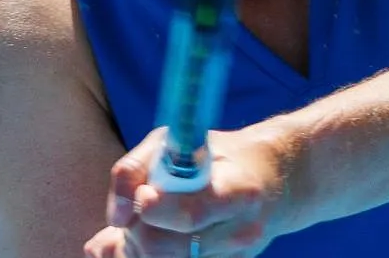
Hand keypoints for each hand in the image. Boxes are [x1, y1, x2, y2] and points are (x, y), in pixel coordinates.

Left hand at [83, 126, 301, 257]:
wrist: (272, 181)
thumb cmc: (215, 157)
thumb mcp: (175, 142)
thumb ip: (135, 170)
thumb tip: (117, 216)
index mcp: (237, 190)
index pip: (191, 213)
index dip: (157, 208)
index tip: (144, 195)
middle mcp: (240, 232)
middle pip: (162, 246)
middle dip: (134, 227)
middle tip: (138, 204)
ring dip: (136, 245)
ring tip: (144, 220)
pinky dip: (145, 256)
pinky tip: (149, 236)